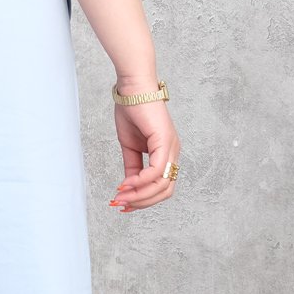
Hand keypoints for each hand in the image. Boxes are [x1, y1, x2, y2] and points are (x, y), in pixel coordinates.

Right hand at [110, 95, 180, 213]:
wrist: (132, 89)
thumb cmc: (132, 111)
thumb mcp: (129, 146)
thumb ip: (132, 167)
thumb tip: (128, 186)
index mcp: (166, 154)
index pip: (161, 187)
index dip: (143, 200)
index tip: (123, 204)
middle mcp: (173, 153)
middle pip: (165, 191)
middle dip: (142, 202)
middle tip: (121, 204)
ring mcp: (171, 148)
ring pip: (162, 185)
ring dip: (139, 195)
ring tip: (121, 196)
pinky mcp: (165, 141)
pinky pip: (156, 171)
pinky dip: (140, 181)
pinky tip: (126, 183)